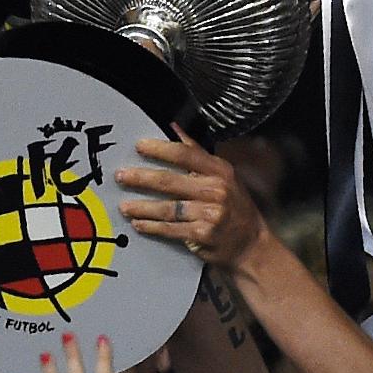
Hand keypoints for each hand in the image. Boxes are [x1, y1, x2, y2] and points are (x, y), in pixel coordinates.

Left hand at [116, 123, 269, 270]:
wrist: (251, 244)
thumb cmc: (235, 207)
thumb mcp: (224, 176)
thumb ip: (198, 153)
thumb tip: (174, 128)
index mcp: (219, 170)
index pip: (185, 154)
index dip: (159, 149)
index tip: (139, 146)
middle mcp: (216, 189)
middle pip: (170, 180)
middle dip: (141, 178)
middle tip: (120, 176)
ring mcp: (210, 213)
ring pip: (167, 207)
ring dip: (142, 207)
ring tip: (124, 206)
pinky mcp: (203, 234)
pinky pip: (170, 228)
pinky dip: (152, 226)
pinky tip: (138, 224)